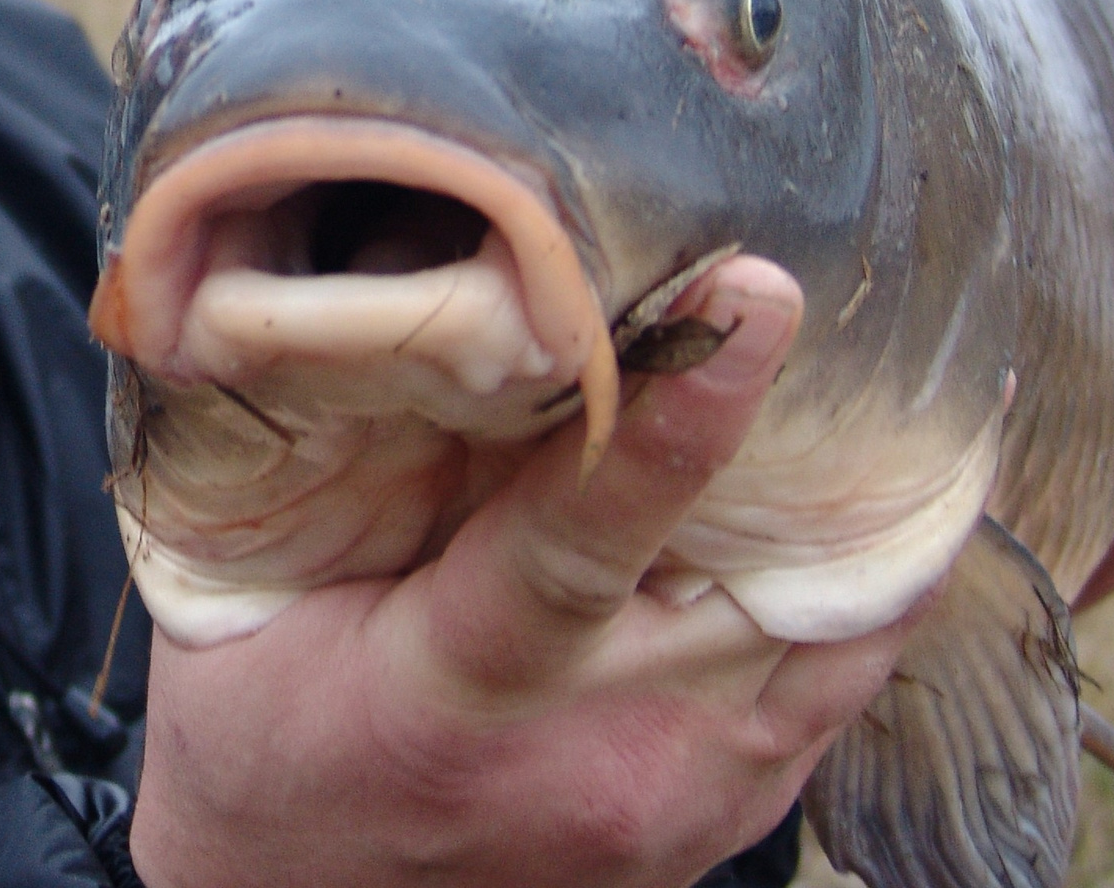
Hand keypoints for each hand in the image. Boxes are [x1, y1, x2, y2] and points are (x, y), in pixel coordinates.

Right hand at [128, 256, 911, 887]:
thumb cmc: (251, 754)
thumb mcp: (242, 608)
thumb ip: (340, 471)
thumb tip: (433, 295)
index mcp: (450, 698)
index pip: (575, 547)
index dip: (673, 419)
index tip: (750, 299)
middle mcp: (596, 761)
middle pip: (752, 583)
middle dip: (810, 436)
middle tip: (837, 285)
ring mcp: (681, 808)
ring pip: (829, 639)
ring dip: (849, 510)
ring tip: (871, 372)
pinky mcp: (727, 828)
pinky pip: (832, 686)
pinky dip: (844, 588)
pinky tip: (847, 501)